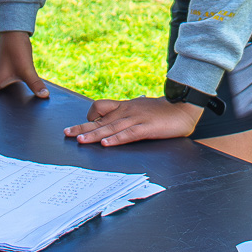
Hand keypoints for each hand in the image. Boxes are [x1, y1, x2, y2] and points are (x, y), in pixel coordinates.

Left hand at [64, 96, 202, 145]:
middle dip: (82, 128)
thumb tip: (116, 125)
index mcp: (125, 107)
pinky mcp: (147, 127)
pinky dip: (116, 139)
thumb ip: (129, 116)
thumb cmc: (163, 111)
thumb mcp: (142, 110)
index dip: (90, 118)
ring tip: (80, 141)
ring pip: (111, 127)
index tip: (82, 128)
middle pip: (100, 119)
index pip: (100, 109)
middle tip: (67, 134)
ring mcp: (136, 118)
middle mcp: (127, 111)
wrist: (184, 107)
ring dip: (94, 135)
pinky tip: (107, 144)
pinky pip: (128, 134)